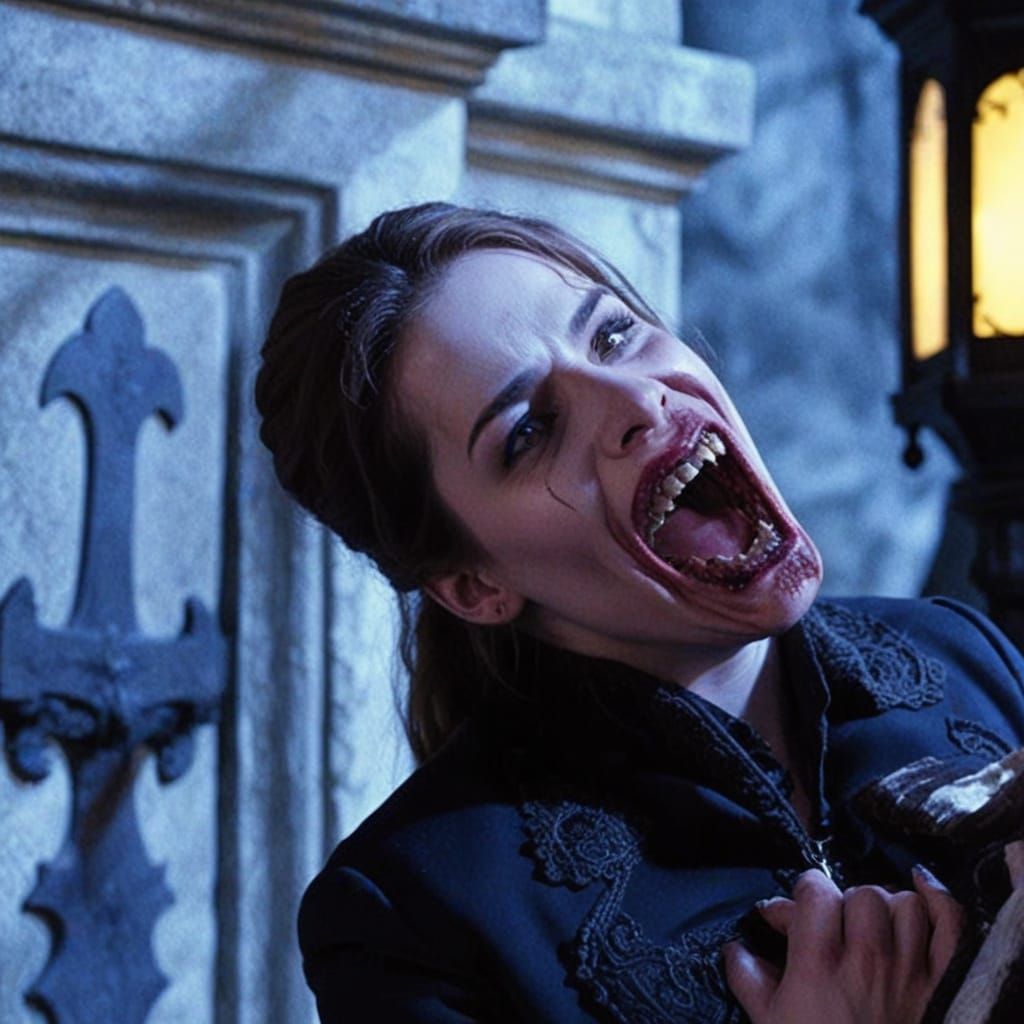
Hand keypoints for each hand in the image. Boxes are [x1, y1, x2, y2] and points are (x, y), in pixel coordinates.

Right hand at [723, 868, 962, 1023]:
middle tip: (833, 927)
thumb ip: (749, 980)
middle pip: (861, 894)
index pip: (816, 891)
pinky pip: (951, 927)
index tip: (792, 914)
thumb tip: (736, 950)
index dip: (802, 894)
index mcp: (820, 966)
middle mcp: (867, 961)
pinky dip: (940, 902)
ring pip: (904, 904)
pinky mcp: (943, 987)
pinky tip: (921, 889)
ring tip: (873, 925)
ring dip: (887, 908)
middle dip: (843, 903)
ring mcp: (911, 973)